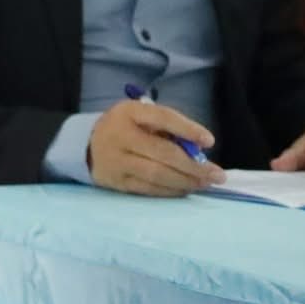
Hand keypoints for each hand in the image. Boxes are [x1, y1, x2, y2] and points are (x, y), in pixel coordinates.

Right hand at [87, 101, 223, 196]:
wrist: (86, 146)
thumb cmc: (125, 128)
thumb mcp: (141, 117)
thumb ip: (167, 129)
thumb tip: (199, 151)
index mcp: (128, 113)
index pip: (162, 118)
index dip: (187, 129)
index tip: (209, 142)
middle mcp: (120, 135)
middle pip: (163, 152)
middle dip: (194, 166)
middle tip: (217, 175)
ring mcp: (116, 160)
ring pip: (157, 174)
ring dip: (186, 181)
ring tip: (205, 183)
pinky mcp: (116, 181)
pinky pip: (148, 189)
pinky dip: (171, 191)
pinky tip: (185, 189)